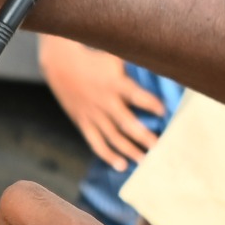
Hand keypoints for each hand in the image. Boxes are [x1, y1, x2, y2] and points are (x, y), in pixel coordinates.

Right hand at [38, 34, 164, 169]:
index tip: (164, 111)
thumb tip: (162, 71)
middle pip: (126, 122)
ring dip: (129, 150)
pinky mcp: (83, 122)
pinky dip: (108, 155)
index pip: (135, 94)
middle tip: (159, 147)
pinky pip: (96, 143)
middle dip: (143, 135)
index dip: (150, 103)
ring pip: (113, 137)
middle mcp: (104, 101)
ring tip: (145, 161)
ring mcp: (93, 114)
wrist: (60, 64)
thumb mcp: (115, 59)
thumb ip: (134, 69)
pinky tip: (122, 165)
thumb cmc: (95, 60)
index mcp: (114, 83)